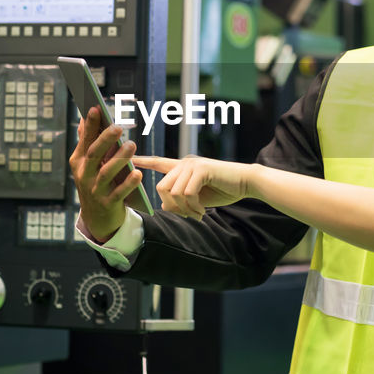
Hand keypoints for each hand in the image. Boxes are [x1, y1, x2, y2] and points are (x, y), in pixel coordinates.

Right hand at [68, 106, 142, 241]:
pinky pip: (119, 193)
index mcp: (79, 162)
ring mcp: (95, 191)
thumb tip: (86, 118)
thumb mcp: (87, 164)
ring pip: (106, 173)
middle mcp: (84, 175)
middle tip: (118, 127)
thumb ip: (87, 142)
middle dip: (105, 140)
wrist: (97, 218)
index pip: (85, 140)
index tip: (95, 108)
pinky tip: (138, 174)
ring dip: (119, 158)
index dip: (90, 125)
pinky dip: (128, 184)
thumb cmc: (95, 182)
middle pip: (94, 155)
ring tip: (131, 145)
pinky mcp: (107, 204)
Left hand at [132, 155, 256, 219]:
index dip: (142, 162)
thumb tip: (163, 205)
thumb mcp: (197, 198)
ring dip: (185, 209)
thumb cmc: (222, 189)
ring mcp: (192, 165)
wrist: (245, 183)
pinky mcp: (201, 169)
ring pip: (173, 192)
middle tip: (189, 215)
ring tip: (197, 214)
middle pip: (162, 187)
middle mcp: (184, 163)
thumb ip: (180, 199)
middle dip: (173, 207)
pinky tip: (202, 211)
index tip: (127, 158)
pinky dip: (193, 206)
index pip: (158, 162)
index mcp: (182, 167)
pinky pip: (187, 193)